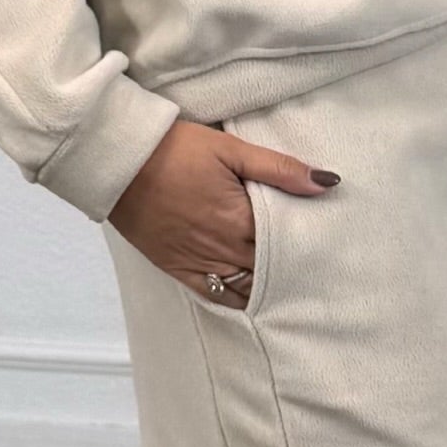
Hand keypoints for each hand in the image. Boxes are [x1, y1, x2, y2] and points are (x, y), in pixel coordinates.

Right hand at [109, 119, 338, 305]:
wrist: (120, 162)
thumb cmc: (176, 149)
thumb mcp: (231, 148)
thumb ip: (279, 168)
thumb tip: (326, 182)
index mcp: (240, 218)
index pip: (287, 241)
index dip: (307, 242)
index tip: (326, 243)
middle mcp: (223, 246)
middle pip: (270, 266)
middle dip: (292, 266)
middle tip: (317, 268)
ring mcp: (199, 261)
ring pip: (247, 285)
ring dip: (269, 285)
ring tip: (292, 284)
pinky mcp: (177, 267)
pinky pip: (214, 294)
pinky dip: (236, 298)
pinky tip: (252, 298)